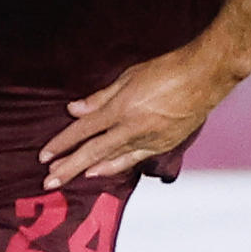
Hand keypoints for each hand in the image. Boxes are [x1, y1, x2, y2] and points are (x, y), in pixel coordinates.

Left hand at [39, 42, 235, 188]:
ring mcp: (150, 140)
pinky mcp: (165, 144)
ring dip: (89, 170)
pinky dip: (116, 166)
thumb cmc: (167, 70)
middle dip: (69, 167)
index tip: (44, 155)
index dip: (61, 143)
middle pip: (93, 152)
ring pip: (113, 160)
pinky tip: (103, 170)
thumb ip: (99, 97)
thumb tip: (74, 110)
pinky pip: (135, 159)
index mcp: (121, 109)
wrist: (206, 77)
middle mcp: (133, 129)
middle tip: (49, 181)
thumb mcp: (127, 77)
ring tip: (70, 178)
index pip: (82, 131)